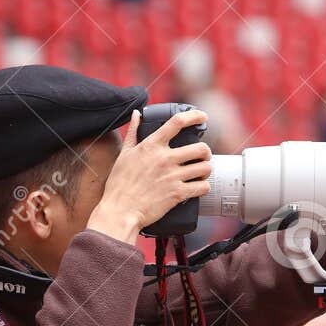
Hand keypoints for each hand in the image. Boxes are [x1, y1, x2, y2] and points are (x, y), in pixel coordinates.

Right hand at [87, 109, 211, 243]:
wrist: (120, 211)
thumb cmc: (120, 184)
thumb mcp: (124, 154)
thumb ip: (132, 132)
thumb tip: (136, 114)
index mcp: (151, 146)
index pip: (177, 122)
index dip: (194, 116)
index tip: (202, 117)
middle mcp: (165, 159)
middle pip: (201, 148)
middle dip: (205, 153)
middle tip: (202, 157)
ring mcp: (172, 176)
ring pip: (205, 168)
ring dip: (206, 170)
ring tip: (200, 173)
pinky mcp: (177, 194)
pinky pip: (203, 187)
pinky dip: (204, 187)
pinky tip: (198, 187)